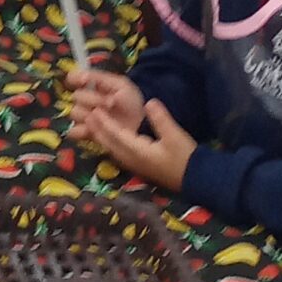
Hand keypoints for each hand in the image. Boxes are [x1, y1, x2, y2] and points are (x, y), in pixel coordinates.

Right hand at [69, 68, 145, 141]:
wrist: (141, 127)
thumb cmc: (132, 104)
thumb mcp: (123, 86)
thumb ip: (103, 79)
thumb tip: (84, 76)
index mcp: (93, 85)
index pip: (74, 77)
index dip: (75, 78)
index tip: (84, 81)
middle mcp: (86, 100)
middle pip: (76, 96)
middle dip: (92, 99)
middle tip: (109, 103)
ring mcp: (85, 116)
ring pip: (75, 112)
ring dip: (89, 114)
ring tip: (104, 118)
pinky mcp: (86, 133)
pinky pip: (74, 131)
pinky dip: (82, 130)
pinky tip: (93, 129)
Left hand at [81, 95, 197, 193]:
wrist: (195, 179)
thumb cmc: (185, 157)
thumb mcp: (175, 135)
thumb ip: (161, 119)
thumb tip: (149, 102)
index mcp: (138, 151)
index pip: (116, 134)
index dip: (104, 122)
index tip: (94, 110)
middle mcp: (131, 159)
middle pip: (109, 143)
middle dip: (97, 129)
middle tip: (86, 115)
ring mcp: (134, 165)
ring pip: (111, 149)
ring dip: (101, 137)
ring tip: (92, 125)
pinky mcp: (138, 167)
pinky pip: (117, 153)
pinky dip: (109, 144)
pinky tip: (108, 139)